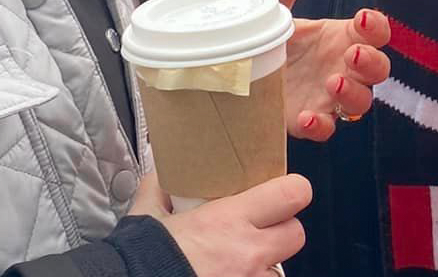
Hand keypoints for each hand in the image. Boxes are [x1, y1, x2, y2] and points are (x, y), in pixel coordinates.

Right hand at [130, 172, 310, 276]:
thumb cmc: (141, 257)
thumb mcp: (148, 214)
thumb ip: (160, 187)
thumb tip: (161, 171)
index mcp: (229, 219)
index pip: (294, 193)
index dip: (291, 191)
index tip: (280, 191)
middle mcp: (248, 252)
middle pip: (296, 234)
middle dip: (281, 231)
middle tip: (260, 229)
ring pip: (279, 270)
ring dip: (264, 265)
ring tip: (239, 261)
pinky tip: (230, 276)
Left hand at [265, 0, 391, 140]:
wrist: (249, 75)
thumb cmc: (279, 42)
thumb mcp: (280, 15)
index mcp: (346, 37)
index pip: (376, 31)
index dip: (377, 26)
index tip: (363, 18)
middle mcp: (347, 68)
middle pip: (379, 69)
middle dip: (372, 62)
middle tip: (353, 54)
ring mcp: (332, 97)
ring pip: (361, 101)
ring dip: (352, 92)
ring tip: (332, 81)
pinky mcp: (312, 119)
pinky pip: (327, 129)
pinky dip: (321, 125)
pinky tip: (307, 117)